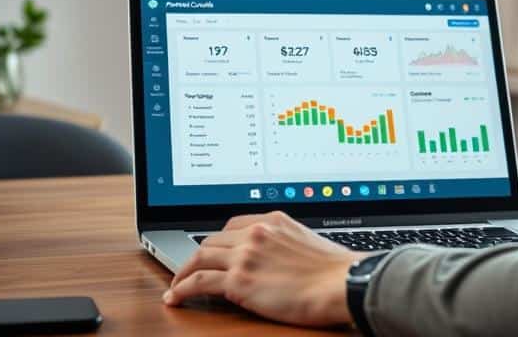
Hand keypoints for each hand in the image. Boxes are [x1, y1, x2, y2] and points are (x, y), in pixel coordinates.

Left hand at [163, 211, 366, 325]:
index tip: (213, 250)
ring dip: (184, 271)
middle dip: (198, 255)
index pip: (233, 224)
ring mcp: (245, 255)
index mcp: (273, 220)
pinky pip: (199, 281)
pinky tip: (176, 297)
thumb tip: (275, 257)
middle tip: (190, 269)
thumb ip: (284, 242)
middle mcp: (256, 233)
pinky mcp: (239, 281)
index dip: (218, 240)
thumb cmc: (334, 269)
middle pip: (212, 239)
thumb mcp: (306, 241)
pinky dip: (182, 288)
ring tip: (177, 285)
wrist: (341, 283)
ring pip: (200, 257)